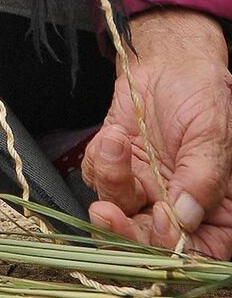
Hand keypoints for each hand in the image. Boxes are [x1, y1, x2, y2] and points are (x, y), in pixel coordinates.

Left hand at [83, 9, 231, 256]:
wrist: (170, 62)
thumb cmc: (203, 94)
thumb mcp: (213, 133)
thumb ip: (202, 176)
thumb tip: (186, 217)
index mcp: (216, 210)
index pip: (196, 250)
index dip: (172, 250)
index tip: (154, 228)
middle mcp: (178, 206)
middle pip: (147, 240)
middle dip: (124, 231)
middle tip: (107, 213)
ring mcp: (145, 188)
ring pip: (117, 209)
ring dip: (111, 179)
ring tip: (117, 139)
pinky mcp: (116, 166)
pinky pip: (97, 177)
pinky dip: (100, 158)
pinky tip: (114, 132)